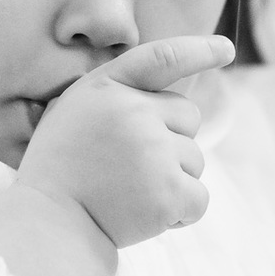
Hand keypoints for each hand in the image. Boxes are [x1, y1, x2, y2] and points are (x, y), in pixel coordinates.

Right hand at [16, 35, 232, 247]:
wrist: (48, 225)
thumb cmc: (59, 171)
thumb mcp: (72, 114)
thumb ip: (114, 99)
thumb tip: (164, 101)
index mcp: (107, 88)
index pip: (162, 58)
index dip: (199, 50)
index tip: (226, 49)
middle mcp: (133, 112)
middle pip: (189, 117)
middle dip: (172, 141)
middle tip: (130, 168)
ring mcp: (153, 151)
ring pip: (195, 160)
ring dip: (174, 180)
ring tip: (130, 194)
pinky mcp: (167, 192)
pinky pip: (199, 198)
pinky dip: (181, 212)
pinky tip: (147, 215)